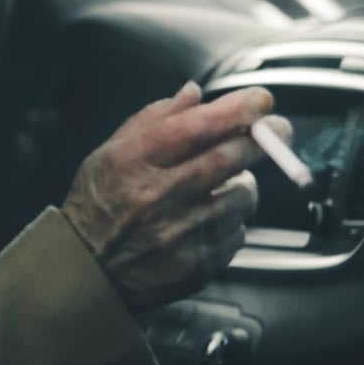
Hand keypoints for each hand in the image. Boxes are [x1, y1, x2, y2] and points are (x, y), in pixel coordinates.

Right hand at [61, 82, 291, 310]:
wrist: (87, 270)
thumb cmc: (99, 204)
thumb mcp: (110, 153)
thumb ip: (154, 120)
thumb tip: (195, 94)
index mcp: (133, 163)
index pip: (193, 128)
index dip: (235, 110)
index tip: (261, 100)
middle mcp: (156, 198)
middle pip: (228, 159)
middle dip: (261, 139)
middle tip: (276, 129)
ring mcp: (178, 234)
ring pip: (241, 197)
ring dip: (243, 184)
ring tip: (220, 186)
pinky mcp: (196, 265)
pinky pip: (237, 233)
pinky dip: (232, 222)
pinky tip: (206, 221)